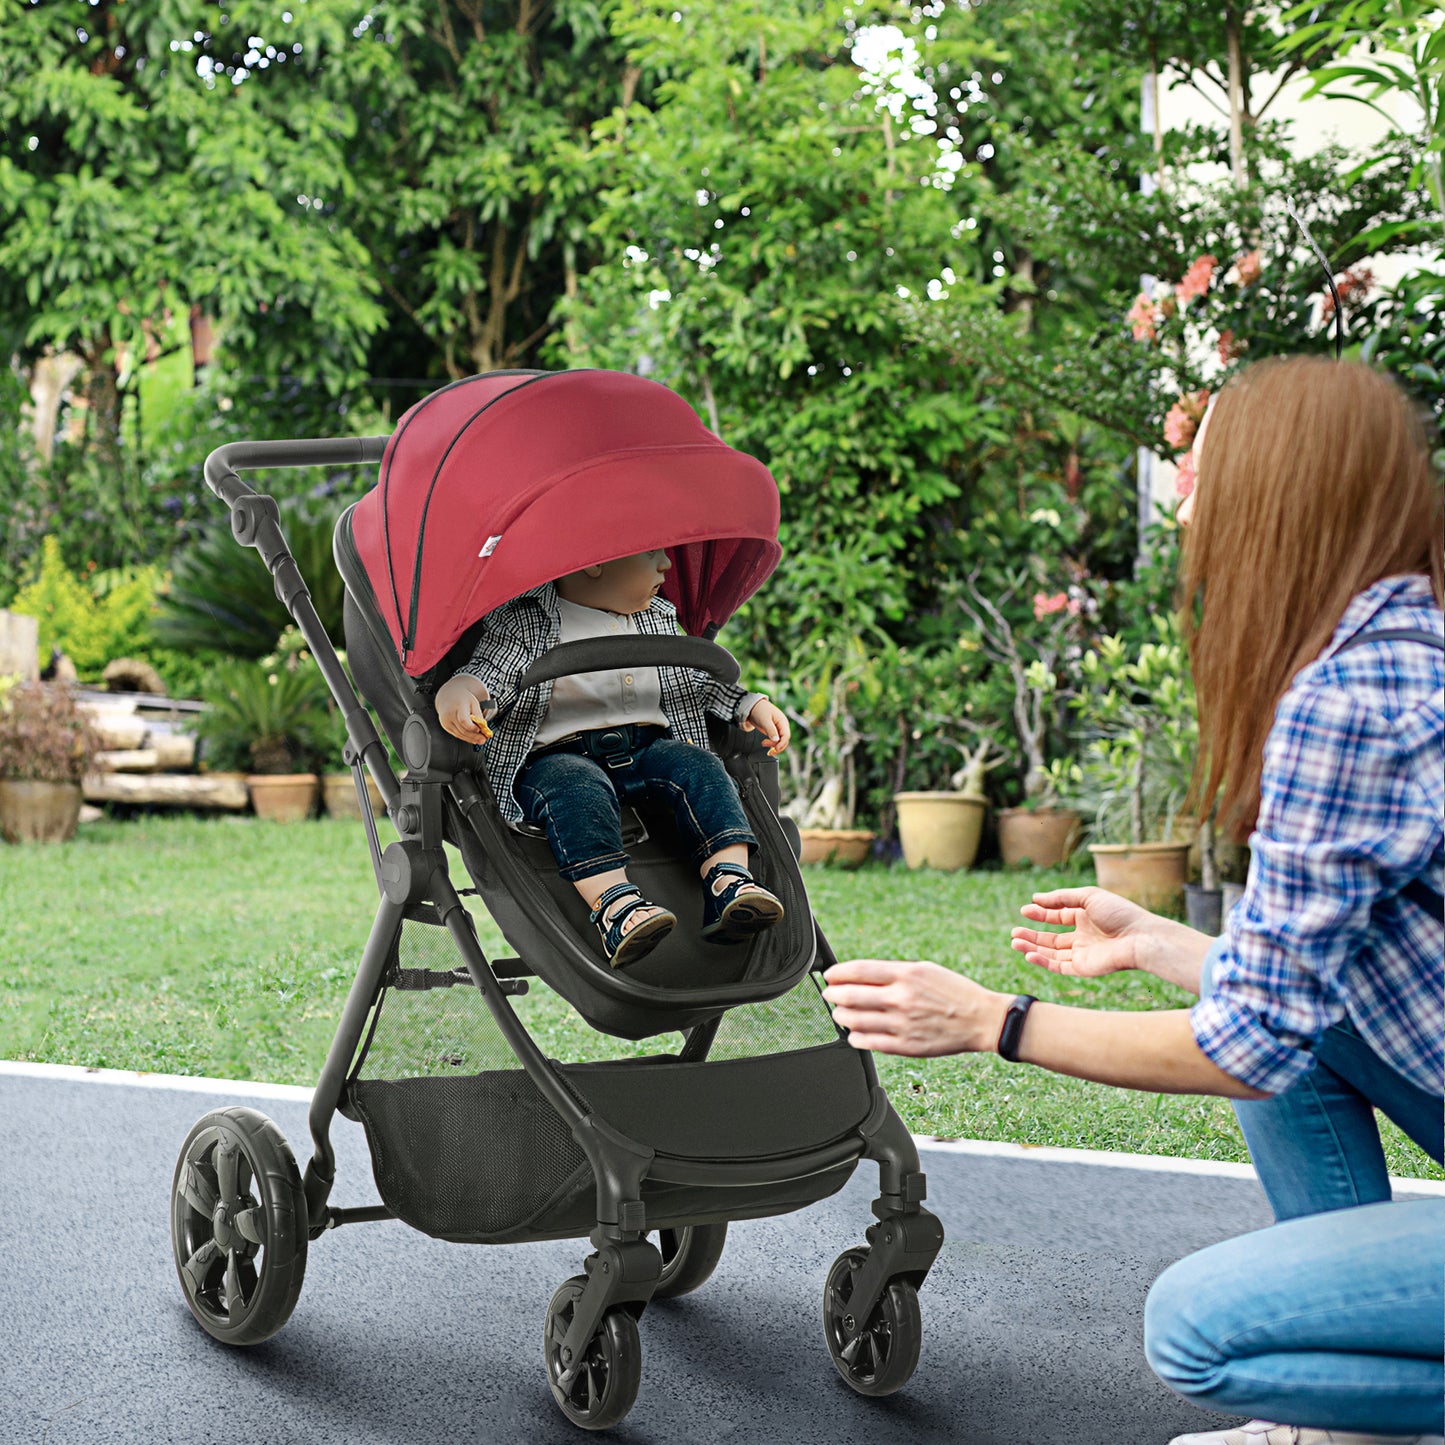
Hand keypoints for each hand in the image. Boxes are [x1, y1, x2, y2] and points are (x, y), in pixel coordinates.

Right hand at [435, 674, 493, 742]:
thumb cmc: (462, 699)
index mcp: (458, 706)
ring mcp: (446, 722)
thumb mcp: (473, 702)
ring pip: (460, 734)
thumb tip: (483, 727)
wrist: (448, 696)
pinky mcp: (446, 726)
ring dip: (471, 739)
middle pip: (462, 729)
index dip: (471, 727)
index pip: (463, 720)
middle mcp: (449, 715)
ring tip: (480, 740)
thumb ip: (478, 714)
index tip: (479, 730)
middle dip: (474, 736)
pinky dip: (465, 738)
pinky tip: (473, 739)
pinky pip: (457, 734)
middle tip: (483, 739)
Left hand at [743, 698, 790, 755]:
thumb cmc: (760, 710)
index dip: (782, 743)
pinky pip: (775, 740)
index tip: (775, 748)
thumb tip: (776, 740)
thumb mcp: (764, 720)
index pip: (786, 735)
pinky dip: (771, 744)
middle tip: (766, 746)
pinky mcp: (773, 731)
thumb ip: (770, 730)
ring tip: (763, 743)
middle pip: (784, 740)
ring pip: (780, 741)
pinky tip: (765, 744)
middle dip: (776, 745)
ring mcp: (778, 729)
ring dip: (773, 745)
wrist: (753, 707)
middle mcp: (782, 726)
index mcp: (782, 721)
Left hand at [821, 959, 1008, 1056]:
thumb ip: (893, 973)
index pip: (859, 971)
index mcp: (906, 975)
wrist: (981, 1019)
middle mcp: (902, 998)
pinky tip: (854, 1033)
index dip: (837, 973)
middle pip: (851, 995)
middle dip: (833, 995)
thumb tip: (861, 976)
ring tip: (840, 1013)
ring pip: (855, 1020)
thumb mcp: (925, 970)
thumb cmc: (953, 991)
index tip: (830, 975)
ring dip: (841, 1016)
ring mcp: (903, 1024)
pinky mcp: (906, 1046)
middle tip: (829, 995)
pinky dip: (855, 1037)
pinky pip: (869, 1042)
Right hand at [1009, 886, 1155, 978]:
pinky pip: (1058, 967)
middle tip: (1013, 932)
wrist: (1139, 938)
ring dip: (1032, 948)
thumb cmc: (1119, 913)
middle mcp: (1082, 937)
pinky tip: (1029, 954)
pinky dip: (1042, 961)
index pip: (1057, 916)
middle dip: (1032, 935)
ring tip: (1014, 941)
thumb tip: (1035, 898)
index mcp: (1085, 918)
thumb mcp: (1088, 896)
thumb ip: (1060, 898)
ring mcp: (1082, 953)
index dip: (1040, 914)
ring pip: (1051, 953)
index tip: (1024, 910)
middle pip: (1051, 938)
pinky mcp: (1083, 968)